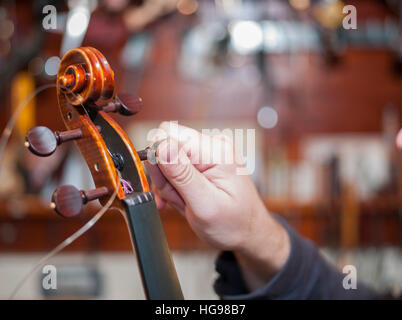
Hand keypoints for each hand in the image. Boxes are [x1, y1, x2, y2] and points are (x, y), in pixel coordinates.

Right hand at [145, 122, 289, 289]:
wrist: (248, 232)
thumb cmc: (234, 224)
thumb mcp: (205, 205)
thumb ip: (182, 175)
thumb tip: (161, 147)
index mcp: (216, 151)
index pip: (168, 134)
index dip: (159, 161)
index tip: (167, 187)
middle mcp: (212, 145)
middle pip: (165, 147)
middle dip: (165, 178)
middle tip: (180, 200)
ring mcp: (207, 153)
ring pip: (165, 161)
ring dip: (169, 186)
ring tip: (187, 203)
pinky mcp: (201, 162)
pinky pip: (173, 169)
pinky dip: (173, 187)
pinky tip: (184, 200)